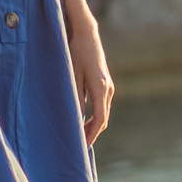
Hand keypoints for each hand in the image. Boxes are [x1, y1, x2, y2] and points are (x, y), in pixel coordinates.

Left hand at [66, 12, 115, 142]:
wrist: (86, 34)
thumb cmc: (76, 52)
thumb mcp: (72, 76)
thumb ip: (75, 98)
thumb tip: (76, 119)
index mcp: (101, 88)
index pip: (100, 119)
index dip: (92, 134)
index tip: (84, 146)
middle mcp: (108, 89)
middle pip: (103, 119)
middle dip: (92, 133)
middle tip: (79, 145)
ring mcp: (109, 86)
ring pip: (103, 113)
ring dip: (93, 125)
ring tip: (79, 135)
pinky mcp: (105, 83)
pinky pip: (102, 105)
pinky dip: (94, 116)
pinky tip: (83, 120)